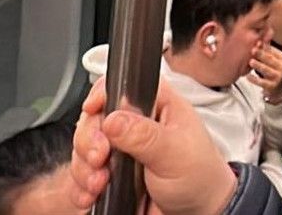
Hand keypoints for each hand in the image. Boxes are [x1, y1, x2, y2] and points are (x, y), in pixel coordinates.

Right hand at [69, 79, 234, 214]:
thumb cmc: (200, 179)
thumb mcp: (176, 154)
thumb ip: (145, 136)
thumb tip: (113, 119)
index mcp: (157, 107)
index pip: (123, 86)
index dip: (102, 95)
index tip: (92, 110)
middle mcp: (136, 126)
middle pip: (95, 118)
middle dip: (88, 139)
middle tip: (99, 158)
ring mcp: (121, 152)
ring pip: (84, 148)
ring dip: (84, 167)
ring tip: (100, 183)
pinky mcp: (111, 175)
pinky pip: (83, 175)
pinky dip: (80, 186)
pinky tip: (90, 195)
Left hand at [246, 45, 281, 103]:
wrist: (278, 88)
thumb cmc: (273, 69)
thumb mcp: (273, 58)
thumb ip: (267, 48)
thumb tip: (262, 34)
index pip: (273, 51)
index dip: (264, 47)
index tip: (256, 43)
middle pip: (270, 60)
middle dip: (261, 55)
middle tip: (253, 50)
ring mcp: (278, 77)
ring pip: (267, 70)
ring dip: (259, 65)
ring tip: (251, 62)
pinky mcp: (272, 86)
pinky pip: (262, 82)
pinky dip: (255, 79)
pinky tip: (248, 76)